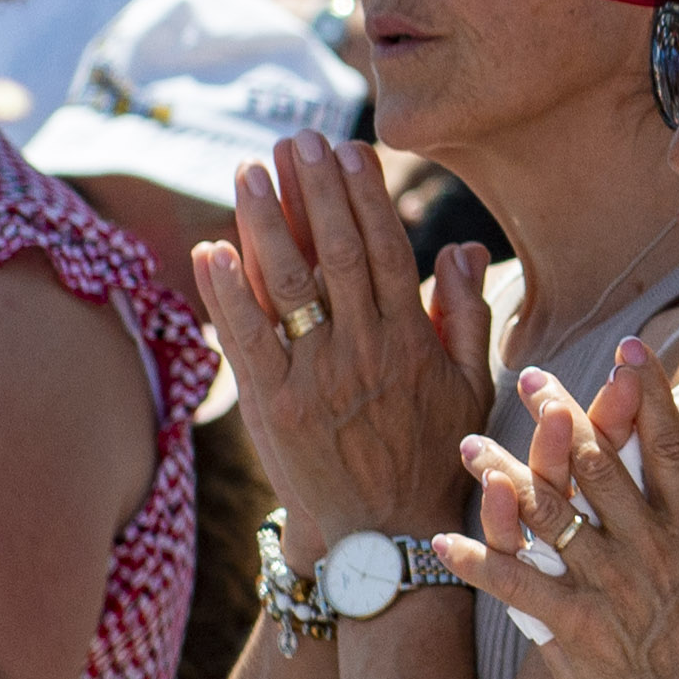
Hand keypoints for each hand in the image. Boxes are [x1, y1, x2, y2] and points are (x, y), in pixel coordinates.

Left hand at [190, 130, 492, 542]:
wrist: (386, 538)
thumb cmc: (432, 458)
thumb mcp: (470, 387)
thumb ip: (467, 314)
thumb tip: (464, 247)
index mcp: (411, 340)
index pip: (386, 250)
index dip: (364, 196)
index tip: (346, 151)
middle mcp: (363, 351)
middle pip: (338, 254)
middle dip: (313, 191)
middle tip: (296, 141)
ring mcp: (315, 379)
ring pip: (289, 286)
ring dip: (265, 223)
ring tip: (248, 171)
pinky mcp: (272, 408)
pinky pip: (245, 339)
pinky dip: (225, 293)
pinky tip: (209, 248)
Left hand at [435, 338, 678, 678]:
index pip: (669, 446)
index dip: (648, 393)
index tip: (628, 350)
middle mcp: (648, 550)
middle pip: (597, 467)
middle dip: (563, 415)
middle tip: (535, 378)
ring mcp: (608, 587)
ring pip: (548, 515)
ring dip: (505, 477)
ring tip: (473, 447)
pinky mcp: (574, 629)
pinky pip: (516, 586)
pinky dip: (477, 562)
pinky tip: (443, 541)